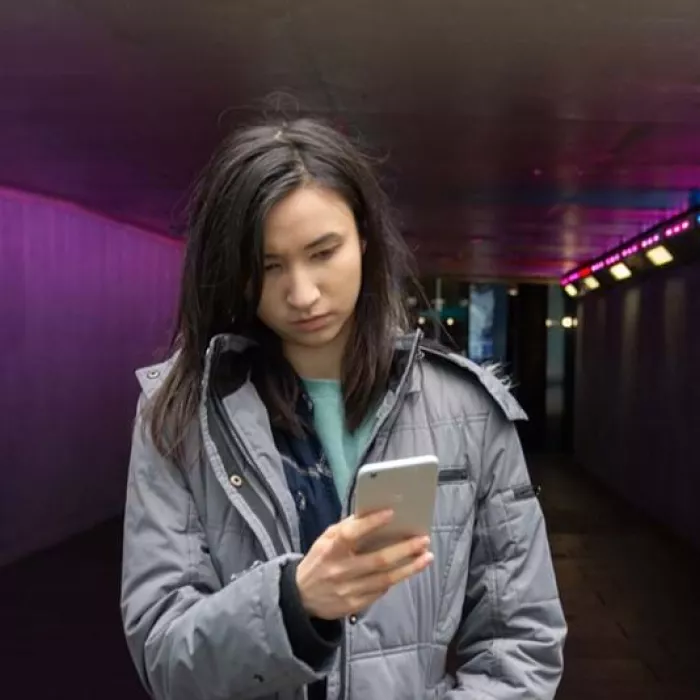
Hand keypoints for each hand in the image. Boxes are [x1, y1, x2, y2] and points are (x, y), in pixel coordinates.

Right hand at [295, 509, 432, 619]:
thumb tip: (371, 513)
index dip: (371, 523)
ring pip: (385, 579)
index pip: (351, 534)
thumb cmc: (319, 561)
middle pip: (377, 560)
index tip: (392, 513)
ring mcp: (348, 590)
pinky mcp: (355, 605)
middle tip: (423, 539)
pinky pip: (381, 591)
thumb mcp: (325, 540)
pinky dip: (396, 579)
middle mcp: (340, 570)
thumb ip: (346, 528)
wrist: (302, 598)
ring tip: (426, 556)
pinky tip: (409, 570)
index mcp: (330, 550)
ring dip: (409, 567)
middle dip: (404, 549)